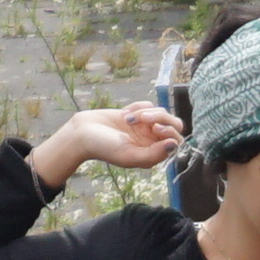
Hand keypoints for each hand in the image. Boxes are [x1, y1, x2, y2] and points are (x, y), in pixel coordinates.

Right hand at [36, 101, 181, 185]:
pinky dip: (138, 106)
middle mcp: (152, 141)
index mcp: (153, 154)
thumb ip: (153, 154)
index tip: (155, 128)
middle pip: (173, 124)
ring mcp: (145, 127)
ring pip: (161, 112)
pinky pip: (148, 105)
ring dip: (146, 112)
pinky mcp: (137, 114)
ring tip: (129, 118)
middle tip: (146, 119)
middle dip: (162, 118)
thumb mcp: (129, 155)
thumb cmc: (104, 148)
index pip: (176, 141)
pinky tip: (124, 114)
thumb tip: (174, 145)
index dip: (170, 132)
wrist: (83, 132)